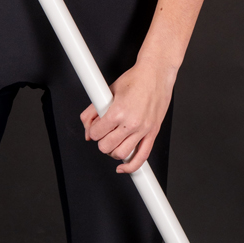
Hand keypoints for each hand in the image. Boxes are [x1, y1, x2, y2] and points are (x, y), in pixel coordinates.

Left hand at [80, 53, 176, 173]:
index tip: (95, 127)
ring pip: (121, 154)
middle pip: (106, 147)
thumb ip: (92, 111)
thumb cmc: (135, 79)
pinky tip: (122, 168)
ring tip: (113, 141)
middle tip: (104, 133)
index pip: (96, 134)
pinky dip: (130, 167)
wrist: (156, 74)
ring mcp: (143, 130)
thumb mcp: (107, 91)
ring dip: (113, 151)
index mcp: (118, 111)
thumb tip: (87, 129)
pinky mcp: (152, 133)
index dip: (92, 131)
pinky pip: (141, 157)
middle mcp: (131, 123)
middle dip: (101, 141)